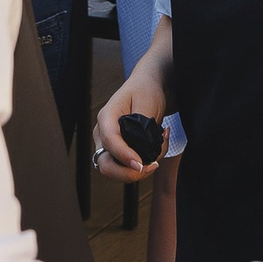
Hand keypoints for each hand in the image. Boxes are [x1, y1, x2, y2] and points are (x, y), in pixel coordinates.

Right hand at [95, 65, 168, 182]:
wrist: (146, 88)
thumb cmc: (145, 91)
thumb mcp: (146, 102)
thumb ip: (142, 126)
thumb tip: (141, 150)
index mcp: (106, 117)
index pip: (110, 142)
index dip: (124, 156)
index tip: (141, 165)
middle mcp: (102, 134)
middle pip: (106, 165)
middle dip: (129, 173)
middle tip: (153, 165)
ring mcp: (107, 145)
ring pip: (116, 171)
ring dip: (140, 170)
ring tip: (161, 148)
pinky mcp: (117, 152)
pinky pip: (126, 168)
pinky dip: (143, 166)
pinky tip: (158, 149)